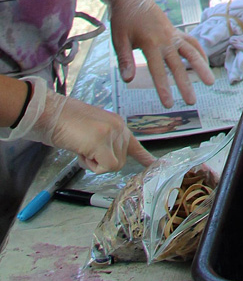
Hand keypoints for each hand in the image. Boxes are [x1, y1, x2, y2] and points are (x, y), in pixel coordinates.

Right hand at [16, 77, 154, 171]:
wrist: (51, 113)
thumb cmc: (65, 125)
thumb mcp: (91, 133)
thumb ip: (104, 142)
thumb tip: (108, 159)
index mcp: (117, 124)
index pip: (134, 144)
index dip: (143, 157)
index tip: (154, 164)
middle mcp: (120, 127)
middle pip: (121, 160)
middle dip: (101, 161)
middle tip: (85, 149)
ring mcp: (112, 133)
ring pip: (114, 165)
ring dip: (95, 163)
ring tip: (82, 147)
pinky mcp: (102, 141)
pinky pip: (106, 166)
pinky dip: (93, 166)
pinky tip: (82, 152)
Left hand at [101, 0, 214, 108]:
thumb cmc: (123, 20)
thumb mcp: (118, 40)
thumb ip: (125, 60)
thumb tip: (127, 80)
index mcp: (150, 43)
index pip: (158, 70)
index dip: (164, 88)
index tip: (169, 104)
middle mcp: (165, 40)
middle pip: (178, 65)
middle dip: (185, 84)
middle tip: (192, 101)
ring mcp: (173, 35)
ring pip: (191, 52)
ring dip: (202, 67)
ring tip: (211, 82)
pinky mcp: (176, 32)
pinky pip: (191, 42)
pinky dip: (200, 52)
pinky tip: (205, 63)